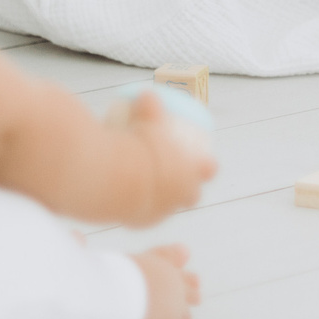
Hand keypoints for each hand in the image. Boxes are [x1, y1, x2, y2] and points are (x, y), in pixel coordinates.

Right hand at [123, 90, 214, 223]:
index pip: (207, 171)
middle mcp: (176, 199)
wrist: (111, 180)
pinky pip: (138, 216)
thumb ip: (149, 107)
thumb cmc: (135, 146)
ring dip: (160, 199)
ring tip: (146, 186)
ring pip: (164, 209)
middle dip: (185, 188)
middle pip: (189, 196)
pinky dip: (134, 208)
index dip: (207, 165)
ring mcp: (157, 214)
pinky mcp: (135, 223)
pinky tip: (125, 201)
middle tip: (173, 174)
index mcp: (189, 174)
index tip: (205, 161)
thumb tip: (147, 96)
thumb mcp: (145, 120)